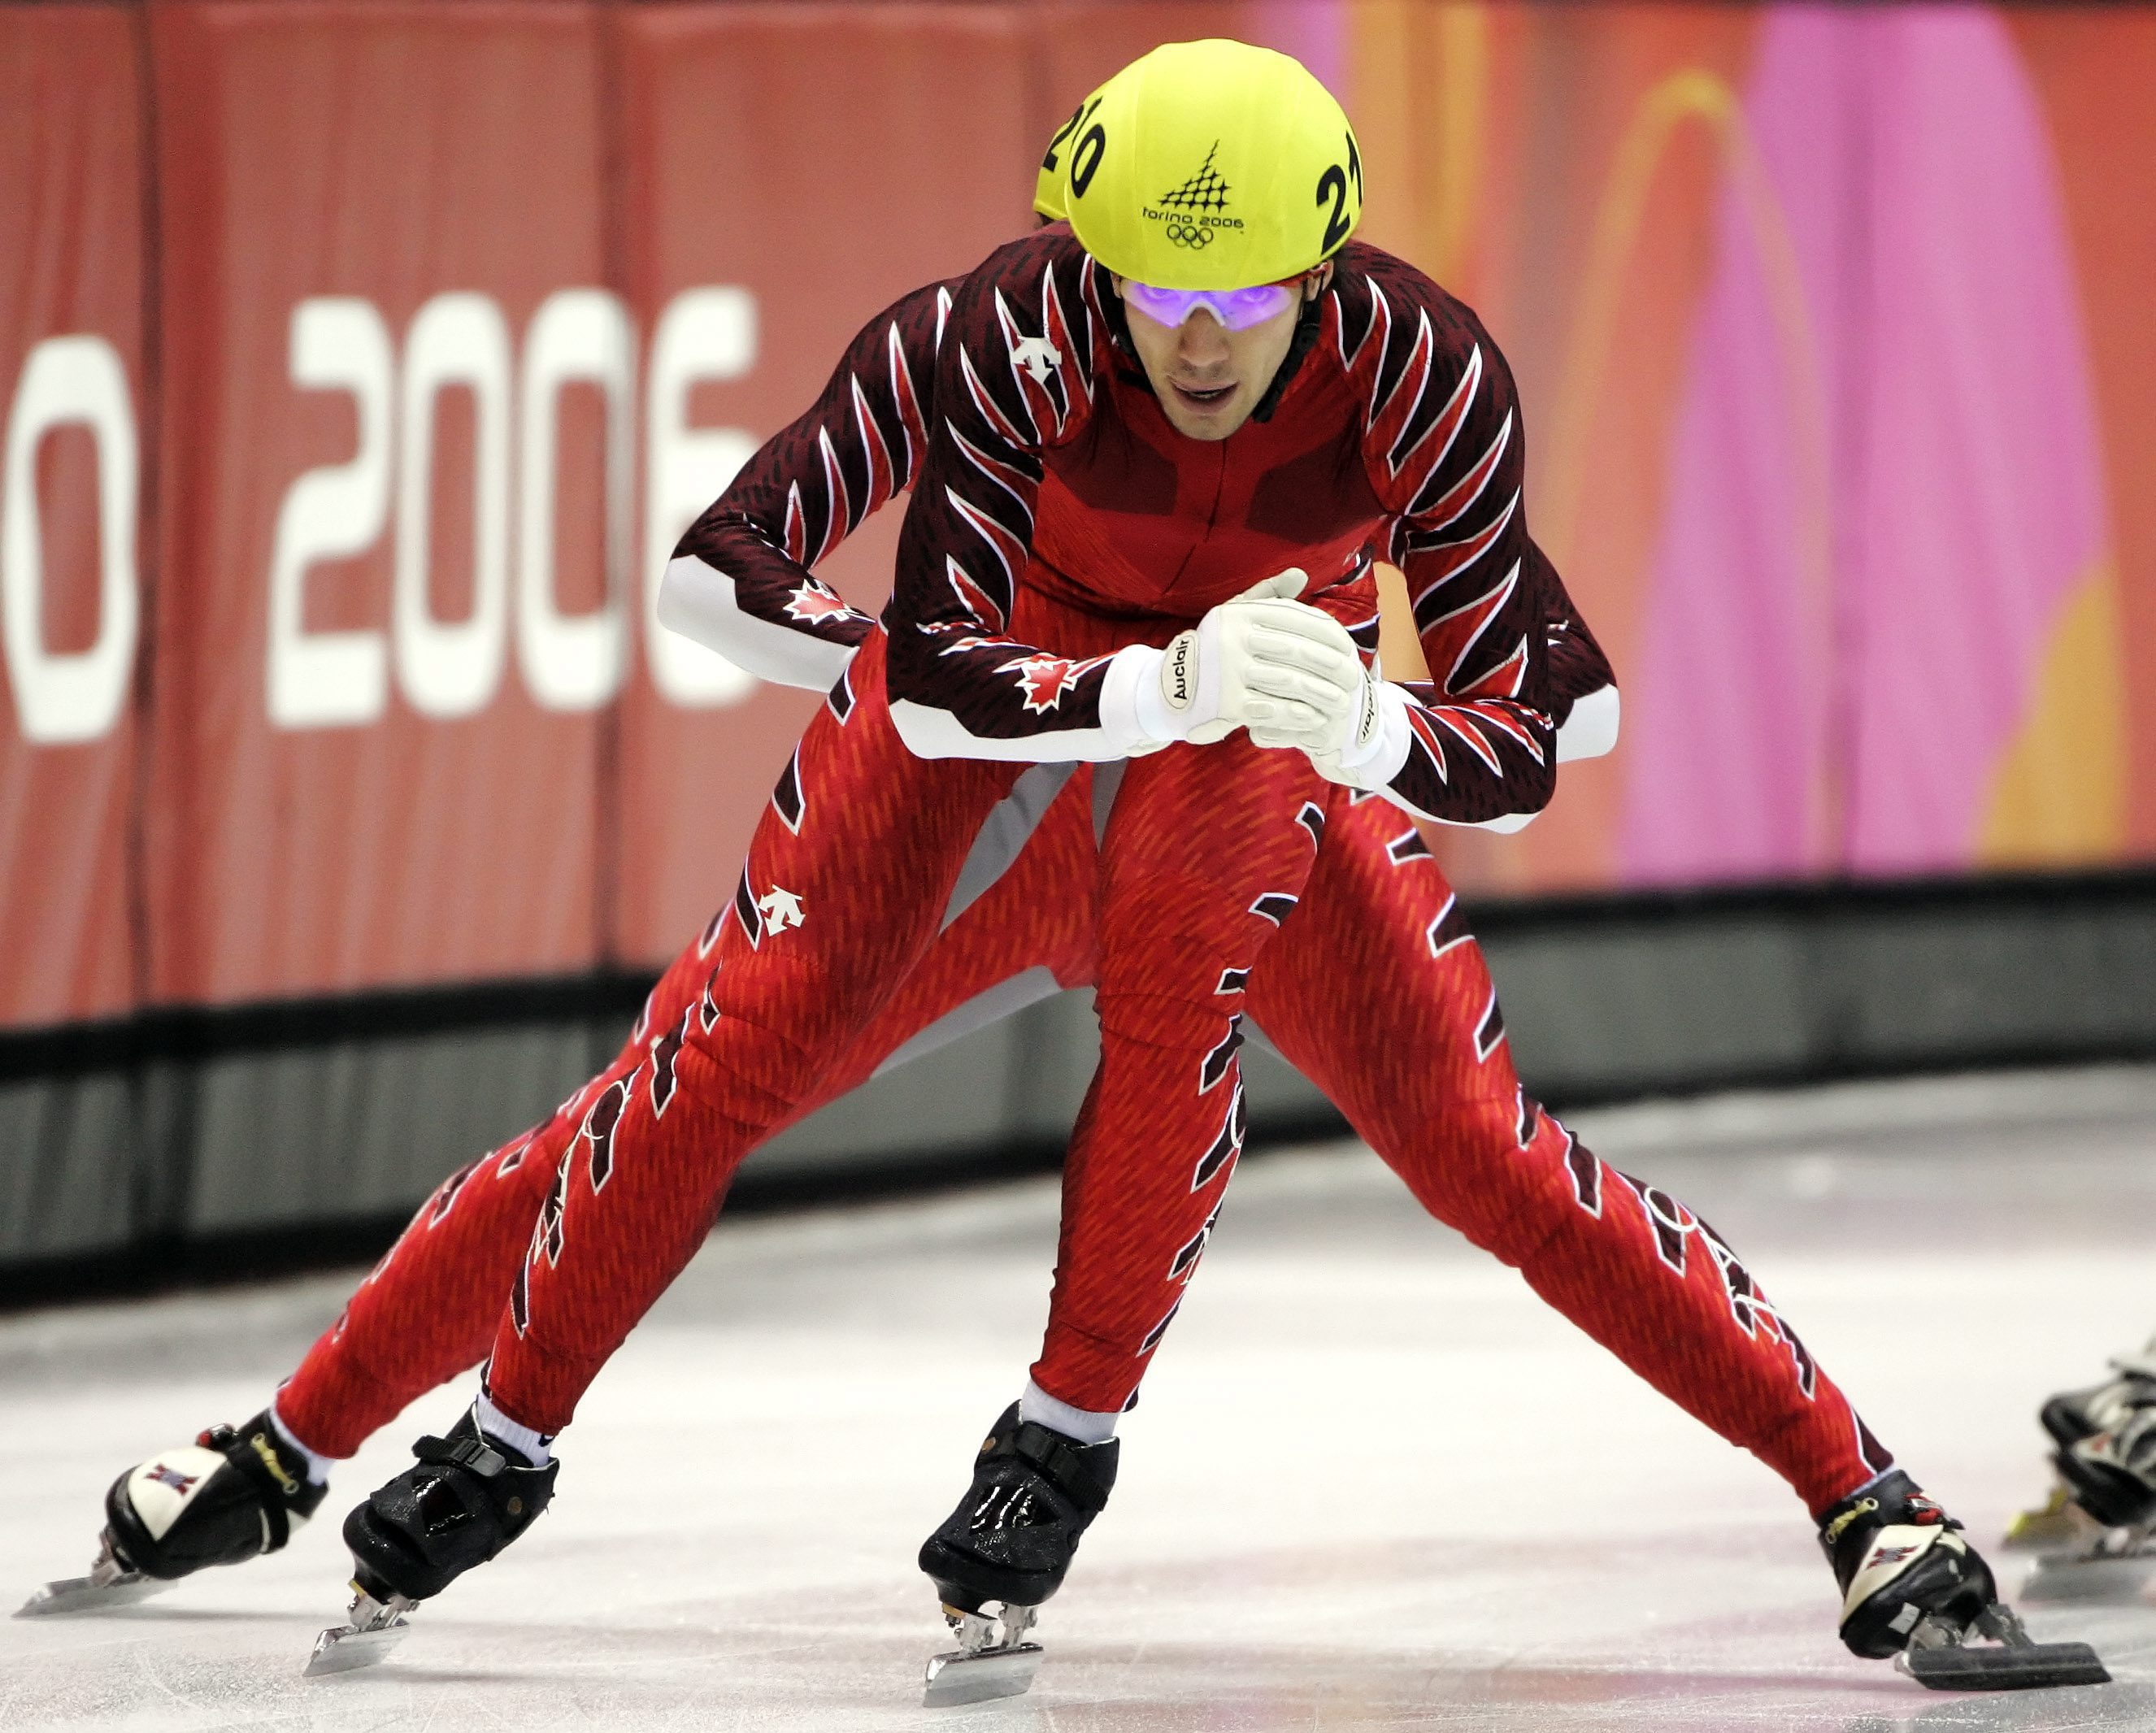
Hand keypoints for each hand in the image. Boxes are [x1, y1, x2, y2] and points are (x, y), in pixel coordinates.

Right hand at [1153, 572, 1364, 744]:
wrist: (1167, 689)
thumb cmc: (1211, 651)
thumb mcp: (1232, 617)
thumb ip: (1266, 595)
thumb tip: (1300, 574)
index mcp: (1239, 614)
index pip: (1296, 620)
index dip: (1328, 635)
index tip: (1350, 649)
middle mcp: (1233, 638)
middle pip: (1297, 651)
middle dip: (1331, 667)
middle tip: (1354, 679)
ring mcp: (1229, 671)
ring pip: (1289, 682)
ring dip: (1321, 694)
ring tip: (1341, 703)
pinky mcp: (1226, 703)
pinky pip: (1273, 709)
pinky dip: (1297, 714)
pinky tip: (1316, 718)